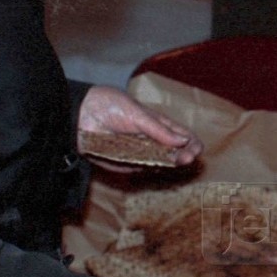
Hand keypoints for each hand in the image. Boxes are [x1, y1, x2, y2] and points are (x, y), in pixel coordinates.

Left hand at [78, 85, 202, 167]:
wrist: (80, 115)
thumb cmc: (111, 107)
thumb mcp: (139, 115)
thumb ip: (160, 130)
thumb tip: (184, 141)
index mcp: (158, 124)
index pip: (181, 136)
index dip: (192, 143)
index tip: (196, 149)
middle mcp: (150, 140)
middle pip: (173, 152)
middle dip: (183, 155)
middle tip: (186, 159)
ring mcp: (138, 152)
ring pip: (159, 163)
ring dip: (168, 163)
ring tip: (175, 161)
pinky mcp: (123, 163)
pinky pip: (139, 169)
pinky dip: (147, 168)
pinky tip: (154, 165)